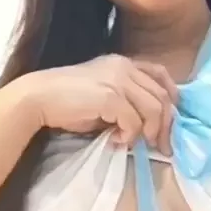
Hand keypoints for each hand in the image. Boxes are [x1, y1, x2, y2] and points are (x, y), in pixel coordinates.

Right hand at [24, 55, 178, 155]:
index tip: (169, 121)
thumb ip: (125, 103)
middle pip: (162, 96)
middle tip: (161, 147)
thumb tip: (147, 127)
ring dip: (148, 132)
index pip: (160, 74)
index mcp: (123, 63)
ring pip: (154, 109)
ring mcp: (118, 80)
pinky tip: (114, 141)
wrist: (38, 98)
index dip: (171, 98)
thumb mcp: (102, 97)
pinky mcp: (110, 96)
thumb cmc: (66, 102)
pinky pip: (134, 121)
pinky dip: (129, 136)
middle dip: (166, 125)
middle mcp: (124, 67)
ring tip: (133, 144)